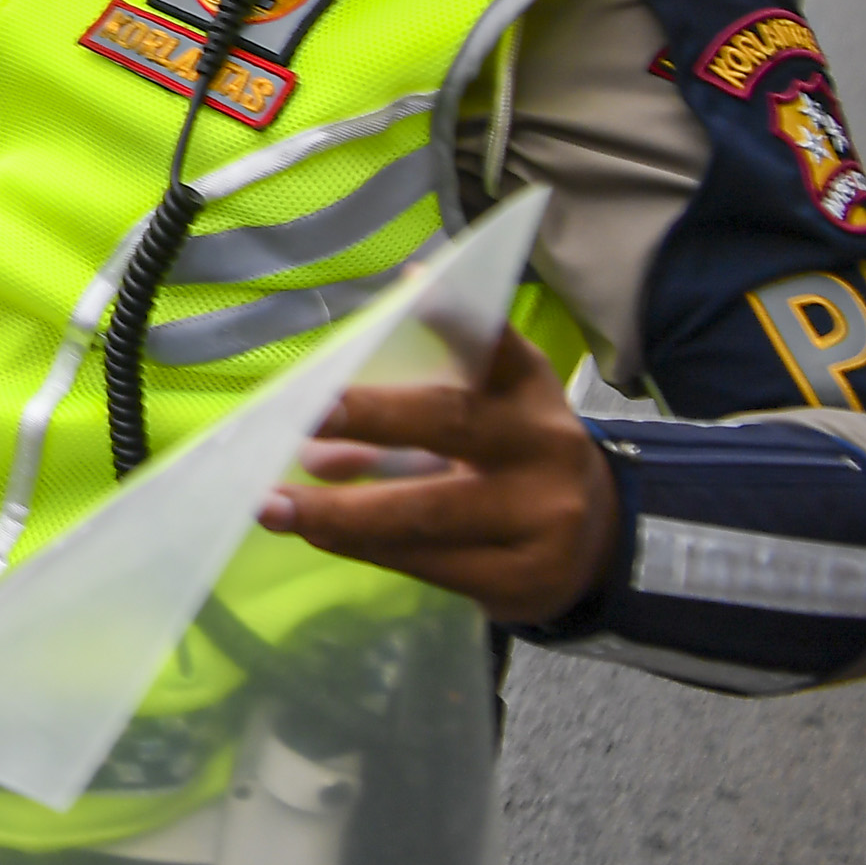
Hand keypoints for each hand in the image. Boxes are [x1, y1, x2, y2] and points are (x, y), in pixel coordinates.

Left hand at [254, 326, 617, 625]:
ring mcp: (542, 516)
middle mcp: (543, 445)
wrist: (595, 544)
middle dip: (372, 417)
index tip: (415, 286)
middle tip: (305, 414)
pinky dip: (364, 548)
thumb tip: (314, 450)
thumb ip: (403, 410)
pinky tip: (317, 536)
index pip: (496, 346)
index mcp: (527, 388)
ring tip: (270, 506)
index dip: (457, 317)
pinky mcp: (524, 578)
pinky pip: (427, 564)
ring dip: (338, 511)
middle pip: (450, 423)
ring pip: (426, 511)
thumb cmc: (507, 457)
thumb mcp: (479, 413)